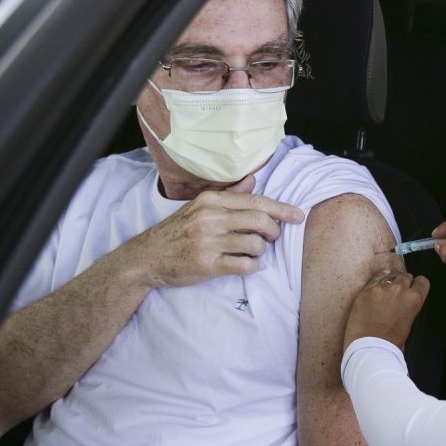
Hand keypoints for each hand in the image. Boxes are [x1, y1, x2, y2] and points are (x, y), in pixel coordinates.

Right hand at [122, 176, 304, 287]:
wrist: (147, 257)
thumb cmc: (177, 231)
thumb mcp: (200, 207)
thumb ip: (228, 194)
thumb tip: (254, 179)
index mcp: (211, 201)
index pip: (257, 201)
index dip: (282, 209)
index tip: (299, 216)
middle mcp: (210, 219)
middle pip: (260, 220)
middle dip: (275, 230)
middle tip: (273, 237)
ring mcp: (209, 242)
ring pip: (256, 245)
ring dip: (262, 250)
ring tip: (255, 251)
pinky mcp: (207, 265)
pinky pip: (244, 266)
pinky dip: (252, 266)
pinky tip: (247, 264)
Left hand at [345, 270, 429, 350]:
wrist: (370, 346)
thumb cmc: (391, 341)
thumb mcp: (409, 322)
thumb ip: (409, 306)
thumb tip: (404, 301)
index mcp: (414, 299)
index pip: (422, 282)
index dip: (417, 285)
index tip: (413, 288)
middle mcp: (400, 289)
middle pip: (406, 276)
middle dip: (403, 283)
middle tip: (398, 292)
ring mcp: (382, 287)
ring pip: (391, 274)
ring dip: (391, 280)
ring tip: (386, 289)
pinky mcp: (367, 289)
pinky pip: (376, 277)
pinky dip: (378, 280)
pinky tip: (377, 285)